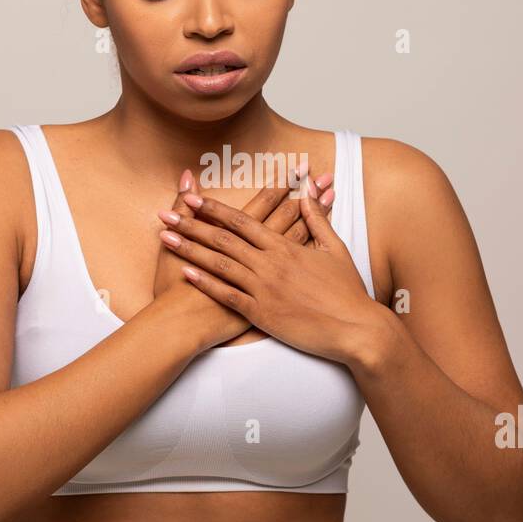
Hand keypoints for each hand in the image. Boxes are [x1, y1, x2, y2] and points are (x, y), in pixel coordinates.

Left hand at [160, 174, 370, 362]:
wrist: (356, 329)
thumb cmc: (347, 291)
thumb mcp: (335, 249)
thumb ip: (317, 219)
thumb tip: (309, 193)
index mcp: (286, 246)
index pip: (243, 220)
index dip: (214, 208)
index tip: (192, 197)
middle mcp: (271, 264)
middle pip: (223, 238)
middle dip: (192, 224)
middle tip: (166, 213)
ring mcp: (265, 288)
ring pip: (220, 264)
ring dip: (190, 249)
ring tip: (166, 238)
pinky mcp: (263, 314)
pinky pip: (228, 296)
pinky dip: (206, 283)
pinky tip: (186, 273)